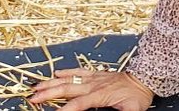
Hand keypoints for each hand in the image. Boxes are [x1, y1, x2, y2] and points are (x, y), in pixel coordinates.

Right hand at [30, 68, 153, 109]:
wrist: (145, 78)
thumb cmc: (138, 97)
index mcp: (101, 94)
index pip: (79, 104)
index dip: (66, 110)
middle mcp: (94, 84)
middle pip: (67, 89)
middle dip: (49, 94)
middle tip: (32, 98)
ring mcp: (94, 78)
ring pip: (69, 79)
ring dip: (52, 83)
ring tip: (36, 87)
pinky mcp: (96, 74)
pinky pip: (79, 72)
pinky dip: (67, 72)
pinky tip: (56, 73)